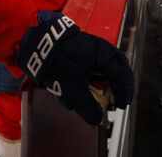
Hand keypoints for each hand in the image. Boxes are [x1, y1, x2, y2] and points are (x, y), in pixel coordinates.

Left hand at [18, 11, 134, 124]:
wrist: (37, 41)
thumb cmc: (57, 60)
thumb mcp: (71, 86)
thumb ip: (86, 104)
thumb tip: (97, 120)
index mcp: (103, 53)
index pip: (121, 73)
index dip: (124, 91)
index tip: (121, 105)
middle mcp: (100, 48)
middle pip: (118, 67)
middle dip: (120, 85)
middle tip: (121, 99)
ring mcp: (92, 47)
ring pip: (107, 65)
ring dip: (109, 80)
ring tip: (109, 93)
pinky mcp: (82, 50)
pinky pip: (96, 63)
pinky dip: (97, 76)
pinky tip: (90, 84)